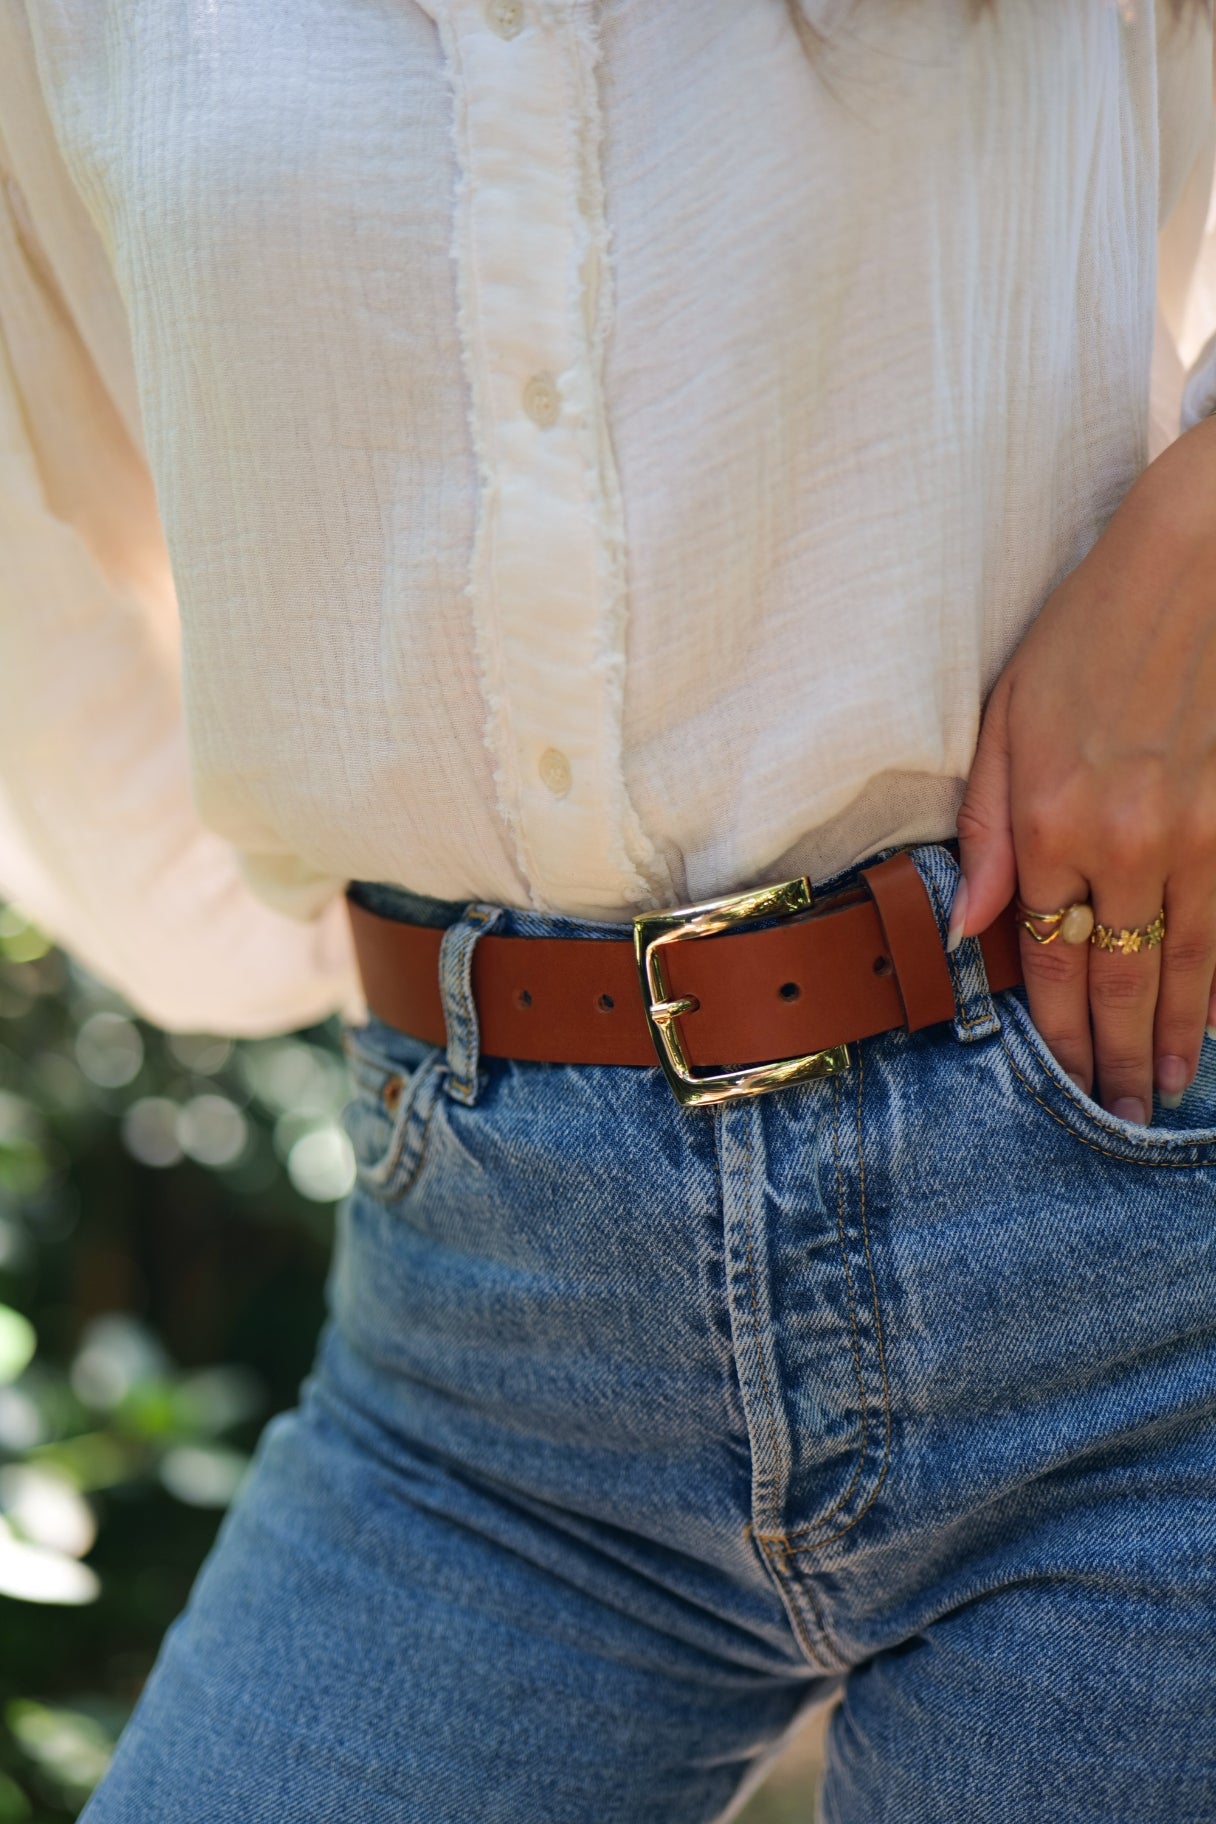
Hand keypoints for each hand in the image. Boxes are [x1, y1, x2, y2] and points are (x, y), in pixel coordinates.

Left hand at [950, 415, 1215, 1122]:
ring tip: (1170, 1091)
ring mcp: (1199, 837)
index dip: (1060, 1030)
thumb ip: (986, 830)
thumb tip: (967, 925)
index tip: (1068, 1078)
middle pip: (1122, 982)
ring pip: (1190, 967)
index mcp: (1051, 823)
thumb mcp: (1008, 717)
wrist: (1206, 559)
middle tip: (1124, 1115)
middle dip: (1120, 1059)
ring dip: (1180, 1038)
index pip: (1051, 961)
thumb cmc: (1092, 629)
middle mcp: (1126, 846)